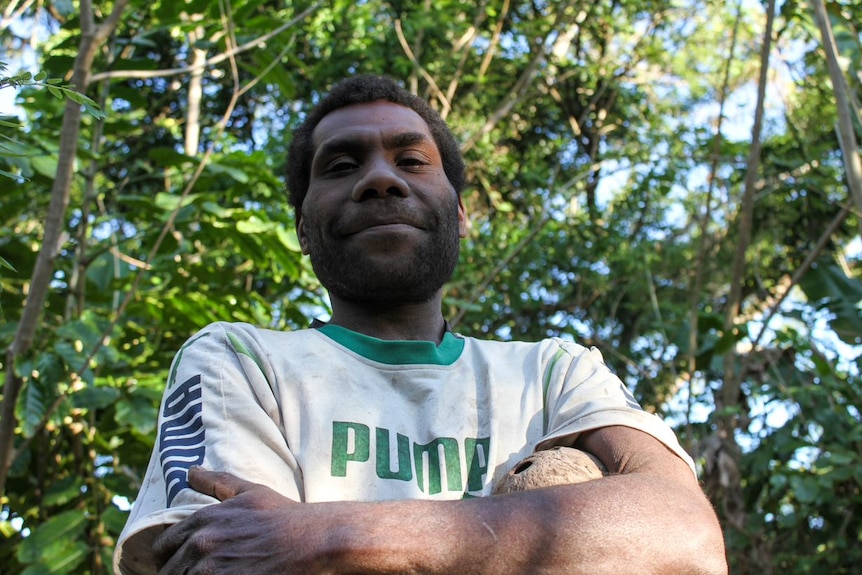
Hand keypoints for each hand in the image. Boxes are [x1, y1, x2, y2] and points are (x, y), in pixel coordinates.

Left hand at [153, 467, 303, 573]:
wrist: (313, 540)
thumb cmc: (284, 516)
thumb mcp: (250, 492)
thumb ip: (217, 483)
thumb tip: (191, 471)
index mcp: (203, 520)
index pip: (163, 546)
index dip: (170, 556)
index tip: (183, 561)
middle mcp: (201, 544)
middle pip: (168, 571)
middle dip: (181, 572)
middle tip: (201, 571)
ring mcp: (211, 570)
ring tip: (216, 574)